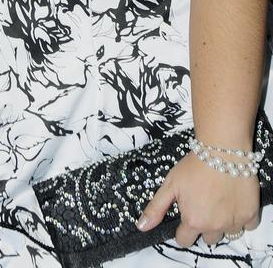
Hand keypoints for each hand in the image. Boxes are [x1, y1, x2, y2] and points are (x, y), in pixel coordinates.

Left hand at [137, 152, 260, 246]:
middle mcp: (214, 227)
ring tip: (218, 201)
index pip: (184, 240)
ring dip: (222, 223)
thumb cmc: (193, 166)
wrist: (222, 151)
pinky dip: (241, 218)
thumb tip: (141, 227)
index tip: (185, 216)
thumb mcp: (170, 184)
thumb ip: (156, 208)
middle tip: (203, 204)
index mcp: (193, 221)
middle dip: (204, 225)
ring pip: (227, 234)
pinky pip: (247, 226)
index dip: (182, 230)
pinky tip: (234, 202)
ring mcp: (234, 222)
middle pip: (207, 238)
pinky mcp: (250, 215)